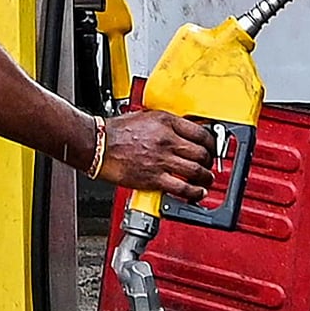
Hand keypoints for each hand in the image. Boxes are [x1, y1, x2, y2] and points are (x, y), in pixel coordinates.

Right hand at [96, 110, 215, 201]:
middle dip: (209, 161)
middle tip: (209, 164)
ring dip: (205, 177)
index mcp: (166, 122)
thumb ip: (166, 124)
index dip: (211, 142)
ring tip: (206, 179)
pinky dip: (194, 193)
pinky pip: (182, 188)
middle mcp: (167, 140)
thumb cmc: (116, 132)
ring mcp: (161, 160)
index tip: (211, 147)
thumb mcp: (146, 117)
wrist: (98, 145)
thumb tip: (182, 131)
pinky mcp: (154, 178)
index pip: (201, 132)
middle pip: (202, 152)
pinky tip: (197, 193)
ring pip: (196, 171)